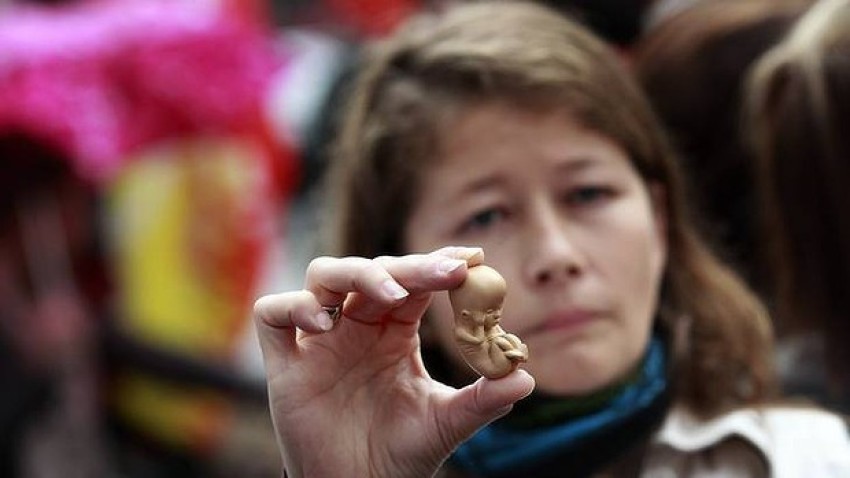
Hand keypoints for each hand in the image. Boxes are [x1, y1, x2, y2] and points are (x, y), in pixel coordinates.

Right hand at [254, 247, 534, 477]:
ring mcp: (317, 340)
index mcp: (394, 330)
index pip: (413, 281)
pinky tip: (323, 323)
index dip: (438, 265)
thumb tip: (526, 377)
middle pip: (372, 271)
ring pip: (324, 277)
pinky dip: (293, 307)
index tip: (473, 259)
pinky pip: (272, 315)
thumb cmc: (400, 452)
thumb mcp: (446, 423)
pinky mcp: (285, 363)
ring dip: (356, 275)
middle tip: (445, 272)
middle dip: (408, 267)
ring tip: (389, 295)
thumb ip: (484, 399)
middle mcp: (355, 325)